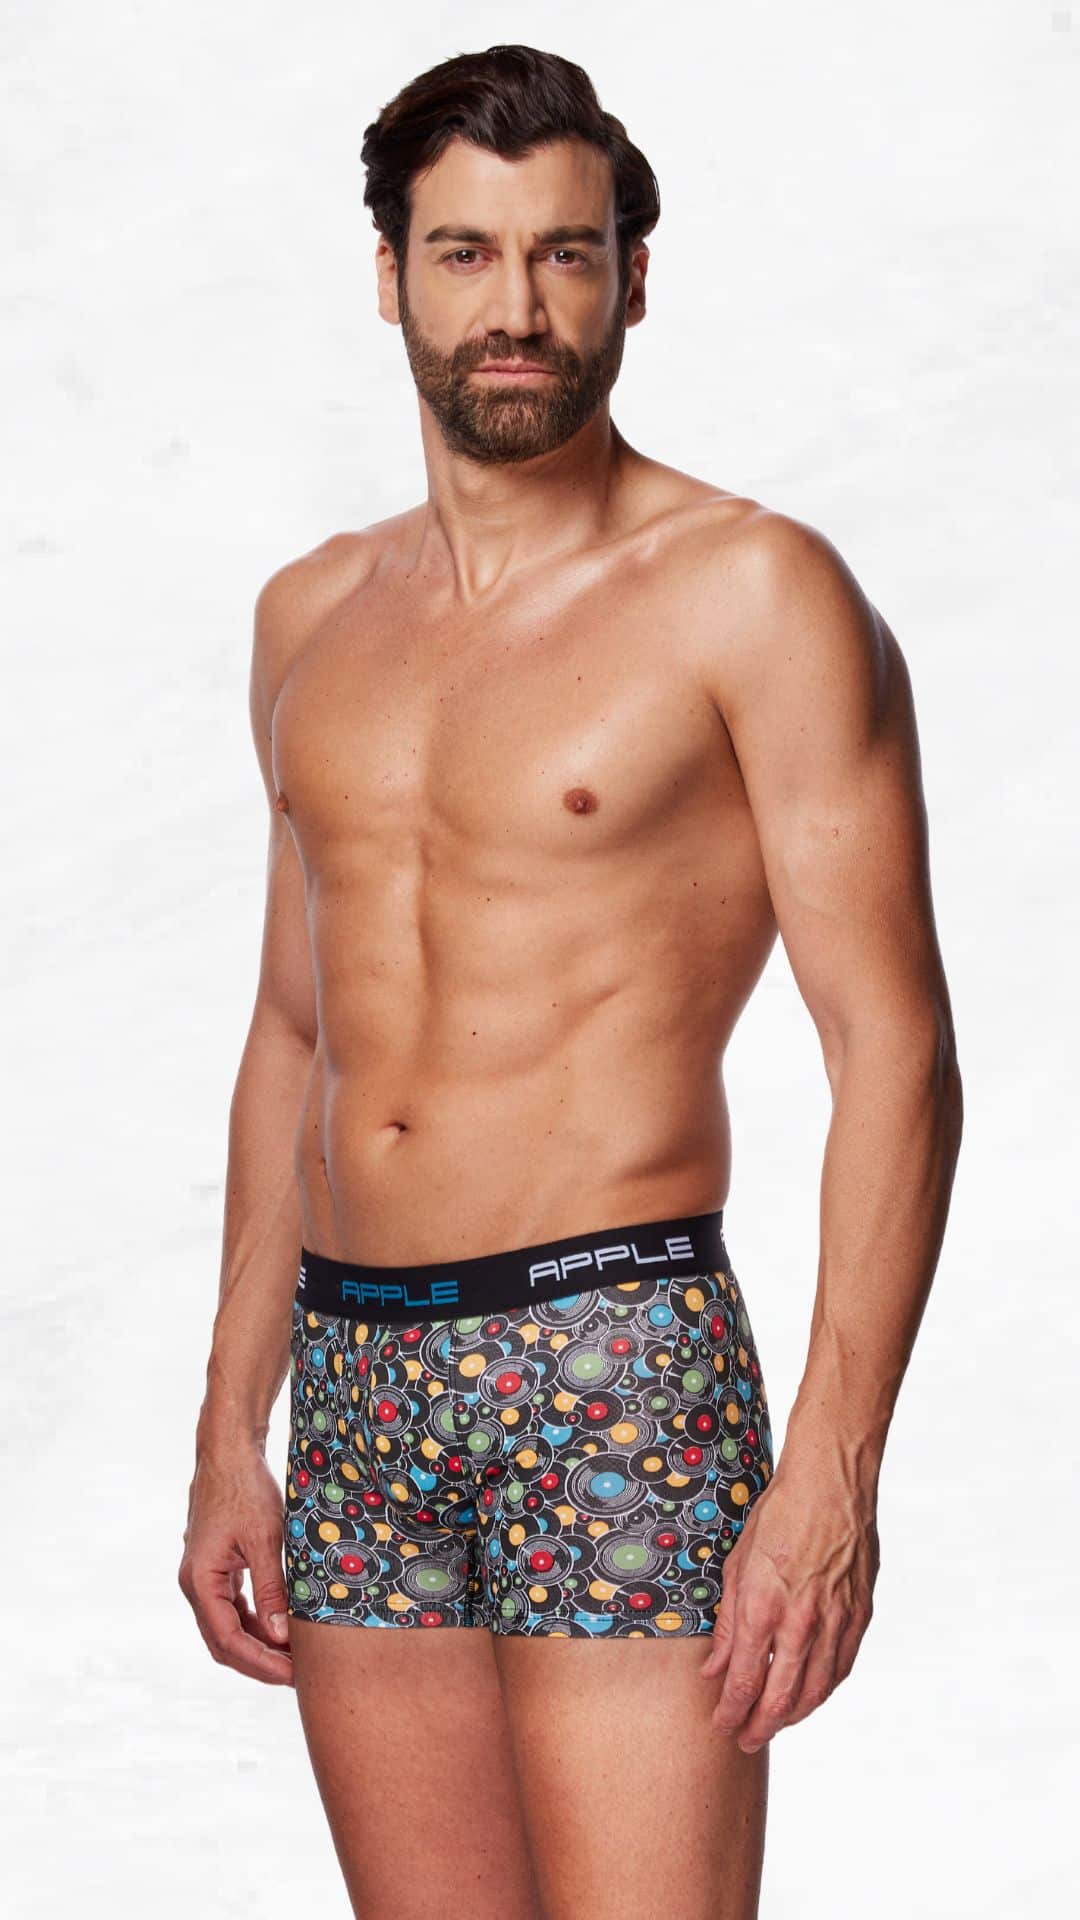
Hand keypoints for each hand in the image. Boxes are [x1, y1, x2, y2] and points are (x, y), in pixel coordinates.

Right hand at [178, 1443, 294, 1685]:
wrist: (228, 1452)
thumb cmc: (246, 1489)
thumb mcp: (265, 1539)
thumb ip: (272, 1589)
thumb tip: (281, 1636)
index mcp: (200, 1580)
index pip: (228, 1640)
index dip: (261, 1663)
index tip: (292, 1675)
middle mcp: (195, 1584)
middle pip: (223, 1642)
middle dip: (258, 1662)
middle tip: (297, 1676)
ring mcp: (202, 1577)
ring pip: (226, 1627)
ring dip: (257, 1645)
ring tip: (293, 1657)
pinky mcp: (215, 1568)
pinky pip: (232, 1608)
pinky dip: (254, 1623)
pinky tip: (280, 1629)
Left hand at [699, 1464, 878, 1750]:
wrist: (832, 1484)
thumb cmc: (780, 1514)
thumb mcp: (738, 1563)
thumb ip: (728, 1622)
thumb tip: (715, 1667)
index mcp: (764, 1607)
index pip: (745, 1681)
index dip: (731, 1711)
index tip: (721, 1723)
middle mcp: (801, 1623)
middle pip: (780, 1698)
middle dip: (759, 1727)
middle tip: (745, 1741)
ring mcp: (836, 1622)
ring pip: (816, 1691)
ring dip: (792, 1716)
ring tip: (774, 1725)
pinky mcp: (860, 1615)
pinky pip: (842, 1668)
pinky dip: (824, 1690)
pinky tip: (811, 1696)